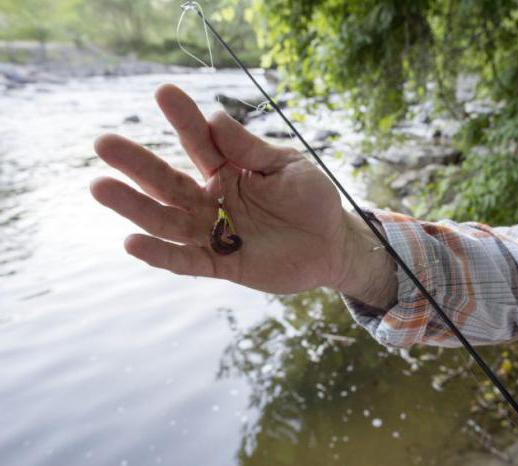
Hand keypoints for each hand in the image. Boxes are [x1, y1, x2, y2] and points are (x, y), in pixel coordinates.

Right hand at [91, 84, 395, 304]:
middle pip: (168, 182)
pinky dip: (161, 254)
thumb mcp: (287, 168)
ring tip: (100, 187)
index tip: (164, 92)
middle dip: (138, 164)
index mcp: (228, 169)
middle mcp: (212, 199)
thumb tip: (214, 117)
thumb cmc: (312, 200)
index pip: (199, 142)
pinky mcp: (222, 264)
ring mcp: (214, 233)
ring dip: (135, 207)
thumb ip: (251, 150)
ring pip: (168, 220)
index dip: (183, 119)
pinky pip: (187, 261)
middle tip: (104, 143)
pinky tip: (131, 242)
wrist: (332, 245)